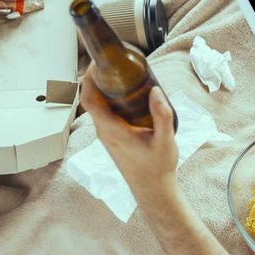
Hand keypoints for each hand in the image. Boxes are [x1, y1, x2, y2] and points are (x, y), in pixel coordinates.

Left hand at [80, 65, 179, 206]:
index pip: (90, 100)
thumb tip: (155, 91)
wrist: (152, 190)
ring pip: (97, 107)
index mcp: (113, 131)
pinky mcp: (112, 138)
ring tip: (123, 77)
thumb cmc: (157, 168)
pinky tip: (128, 98)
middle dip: (98, 79)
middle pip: (91, 100)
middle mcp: (105, 132)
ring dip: (104, 90)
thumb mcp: (165, 140)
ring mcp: (106, 136)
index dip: (89, 80)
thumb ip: (162, 115)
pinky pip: (105, 115)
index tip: (99, 65)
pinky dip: (111, 102)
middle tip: (115, 65)